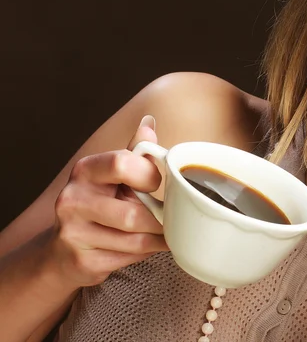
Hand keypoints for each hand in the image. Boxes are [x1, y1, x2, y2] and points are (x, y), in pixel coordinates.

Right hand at [47, 115, 167, 287]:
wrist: (64, 250)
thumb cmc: (100, 205)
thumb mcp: (115, 175)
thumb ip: (135, 152)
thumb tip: (149, 122)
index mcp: (86, 170)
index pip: (122, 163)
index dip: (149, 175)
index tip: (156, 184)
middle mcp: (73, 199)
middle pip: (131, 214)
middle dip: (157, 219)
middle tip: (167, 217)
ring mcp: (73, 232)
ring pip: (134, 240)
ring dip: (156, 239)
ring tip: (161, 233)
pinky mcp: (81, 260)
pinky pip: (128, 258)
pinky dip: (145, 253)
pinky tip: (145, 246)